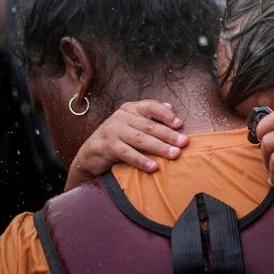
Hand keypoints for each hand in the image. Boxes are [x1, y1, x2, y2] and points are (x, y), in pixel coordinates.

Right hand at [65, 100, 187, 189]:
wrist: (90, 155)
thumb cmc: (117, 139)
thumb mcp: (132, 124)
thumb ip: (149, 116)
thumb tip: (170, 106)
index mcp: (130, 109)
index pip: (151, 106)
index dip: (166, 115)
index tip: (180, 124)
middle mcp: (121, 117)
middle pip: (149, 126)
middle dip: (168, 135)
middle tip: (184, 143)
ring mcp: (113, 130)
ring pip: (140, 139)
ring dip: (159, 147)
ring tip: (174, 154)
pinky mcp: (106, 146)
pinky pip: (127, 153)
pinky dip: (141, 160)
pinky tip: (154, 167)